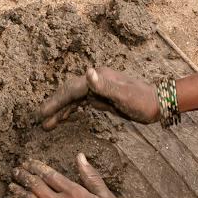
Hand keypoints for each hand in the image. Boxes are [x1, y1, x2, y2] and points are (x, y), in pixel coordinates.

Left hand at [9, 154, 121, 197]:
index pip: (49, 174)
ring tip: (12, 186)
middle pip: (35, 185)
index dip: (36, 167)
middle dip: (23, 176)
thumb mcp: (107, 197)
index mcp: (74, 192)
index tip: (28, 163)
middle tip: (16, 172)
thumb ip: (91, 176)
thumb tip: (80, 157)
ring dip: (18, 191)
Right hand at [37, 67, 160, 127]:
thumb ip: (105, 86)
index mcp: (98, 78)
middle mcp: (95, 80)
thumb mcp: (124, 95)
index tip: (42, 113)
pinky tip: (64, 119)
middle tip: (40, 120)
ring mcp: (98, 89)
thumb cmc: (142, 101)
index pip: (71, 90)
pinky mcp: (101, 98)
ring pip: (73, 100)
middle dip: (54, 106)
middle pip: (69, 93)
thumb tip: (88, 72)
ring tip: (47, 125)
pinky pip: (81, 104)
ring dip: (60, 111)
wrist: (158, 103)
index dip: (56, 101)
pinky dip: (71, 111)